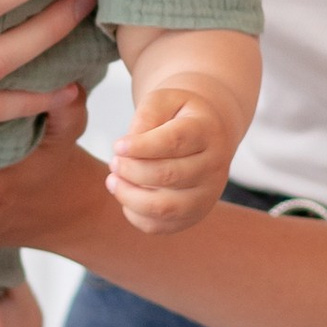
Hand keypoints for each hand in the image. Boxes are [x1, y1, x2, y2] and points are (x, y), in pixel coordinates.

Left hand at [107, 84, 237, 232]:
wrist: (206, 134)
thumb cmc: (177, 116)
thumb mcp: (163, 100)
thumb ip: (145, 116)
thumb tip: (127, 147)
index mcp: (206, 132)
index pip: (174, 142)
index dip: (141, 146)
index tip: (117, 146)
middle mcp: (214, 166)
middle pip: (169, 176)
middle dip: (132, 171)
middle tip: (114, 162)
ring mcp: (207, 194)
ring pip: (165, 207)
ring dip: (130, 196)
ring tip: (113, 180)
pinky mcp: (195, 215)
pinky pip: (161, 226)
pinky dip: (136, 214)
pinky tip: (127, 194)